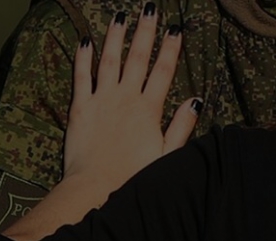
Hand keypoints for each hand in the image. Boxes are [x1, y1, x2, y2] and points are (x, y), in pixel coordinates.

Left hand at [62, 5, 198, 197]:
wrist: (95, 189)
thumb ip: (181, 127)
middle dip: (145, 31)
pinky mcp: (80, 107)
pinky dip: (83, 57)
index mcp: (149, 110)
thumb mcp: (166, 155)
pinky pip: (81, 76)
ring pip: (109, 60)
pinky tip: (85, 41)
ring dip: (116, 36)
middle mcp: (126, 98)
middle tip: (150, 8)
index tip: (176, 29)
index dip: (170, 49)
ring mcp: (102, 100)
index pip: (163, 71)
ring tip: (120, 16)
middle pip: (138, 58)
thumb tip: (195, 101)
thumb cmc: (133, 178)